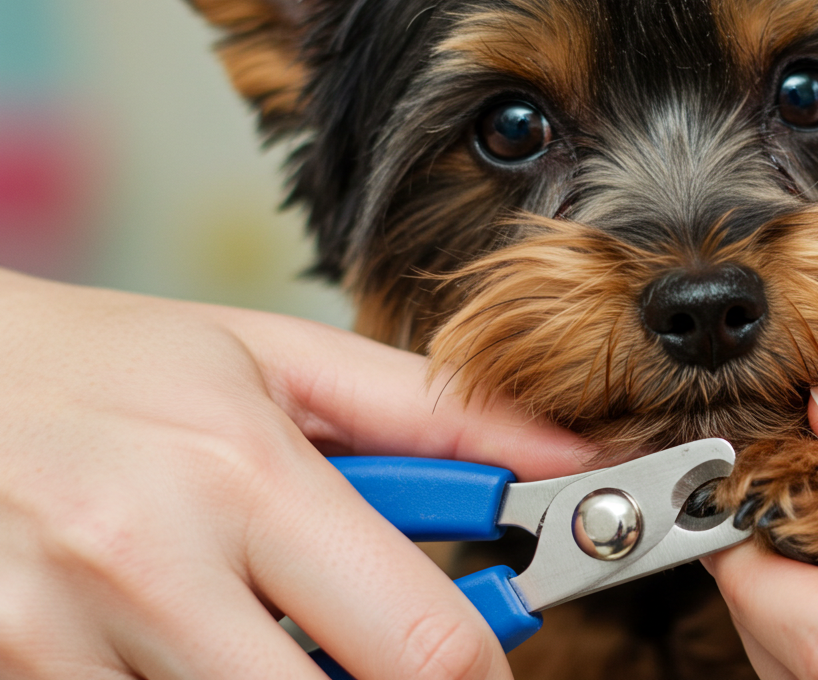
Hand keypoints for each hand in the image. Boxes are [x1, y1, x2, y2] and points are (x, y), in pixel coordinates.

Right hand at [0, 269, 594, 679]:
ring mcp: (59, 636)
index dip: (478, 678)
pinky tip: (173, 640)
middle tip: (361, 644)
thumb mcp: (274, 362)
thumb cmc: (108, 364)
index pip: (419, 643)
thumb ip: (435, 418)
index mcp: (244, 470)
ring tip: (245, 620)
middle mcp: (149, 562)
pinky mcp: (8, 673)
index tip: (481, 669)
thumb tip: (568, 459)